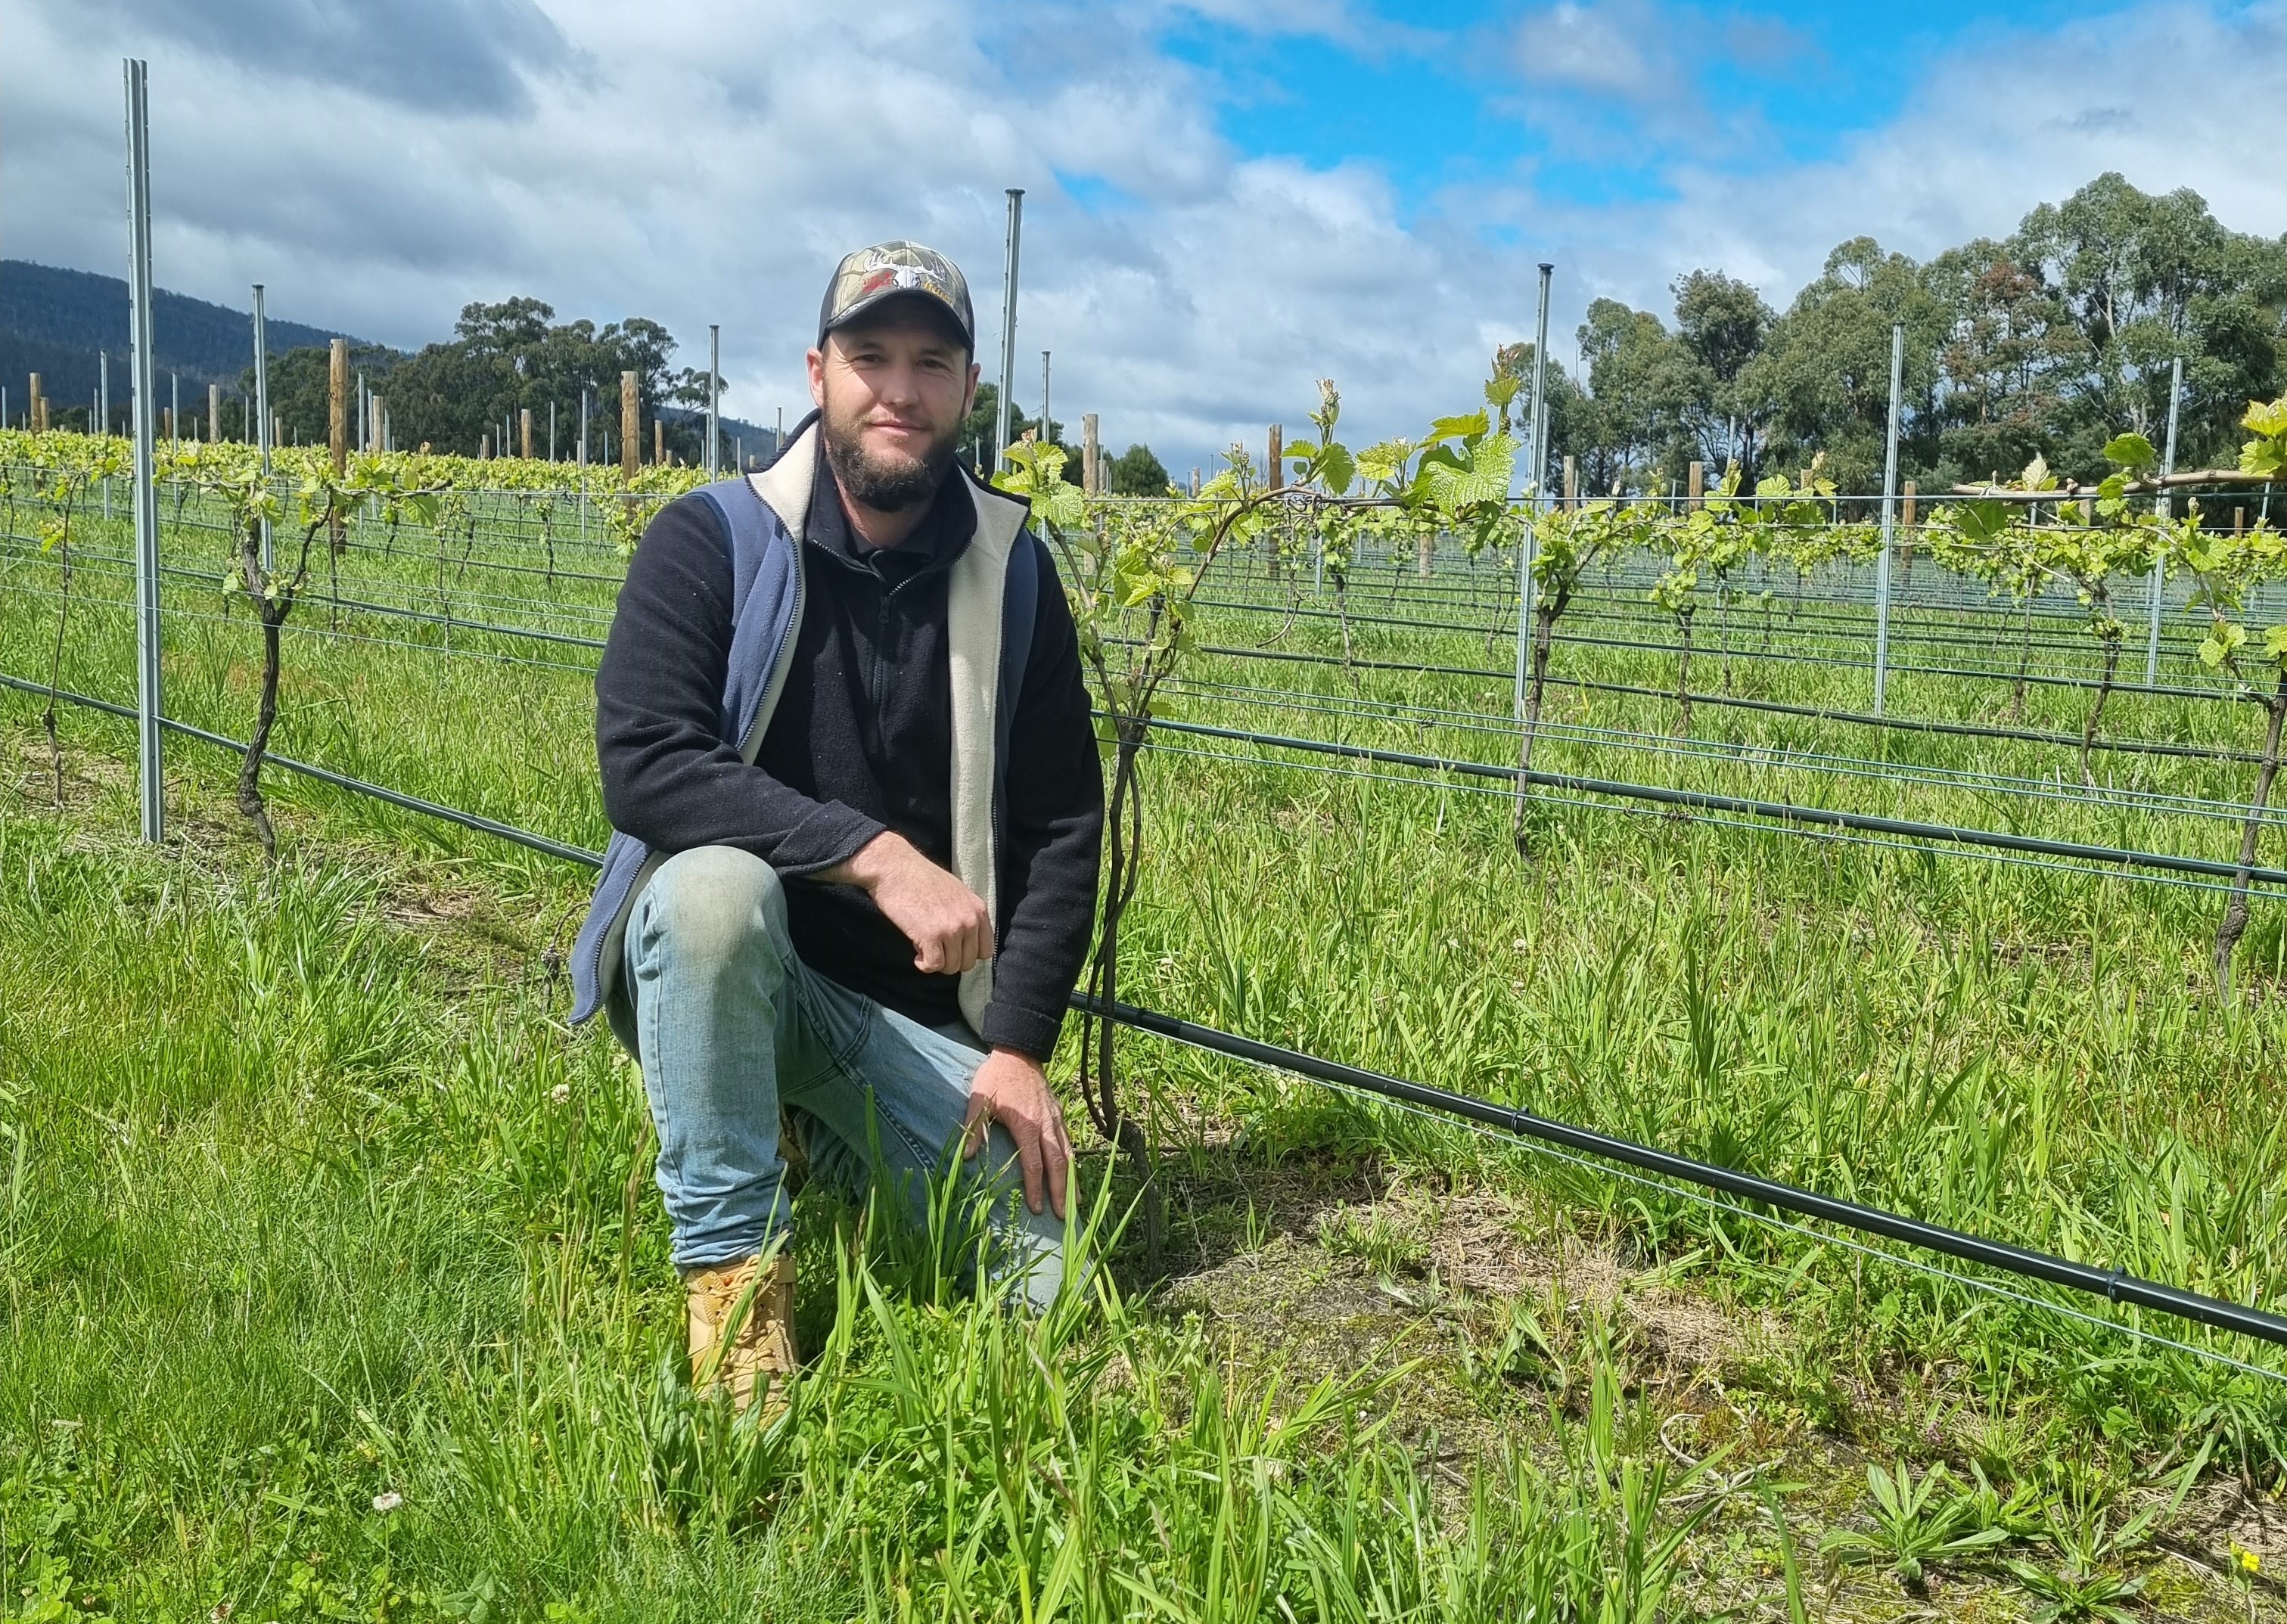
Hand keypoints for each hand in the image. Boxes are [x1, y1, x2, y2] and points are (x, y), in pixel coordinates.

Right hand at [830, 831, 992, 973]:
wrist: (895, 867)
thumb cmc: (920, 878)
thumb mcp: (956, 893)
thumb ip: (966, 915)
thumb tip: (966, 942)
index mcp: (978, 909)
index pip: (986, 950)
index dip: (967, 954)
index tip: (952, 949)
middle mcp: (969, 920)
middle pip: (969, 962)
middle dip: (950, 961)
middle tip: (934, 949)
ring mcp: (952, 929)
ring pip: (951, 967)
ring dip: (936, 962)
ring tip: (923, 946)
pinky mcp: (931, 936)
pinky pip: (933, 965)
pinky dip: (924, 965)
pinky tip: (916, 953)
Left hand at [962, 1048, 1071, 1219]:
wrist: (1018, 1051)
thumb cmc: (996, 1077)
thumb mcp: (979, 1100)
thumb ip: (974, 1128)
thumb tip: (966, 1157)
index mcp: (1026, 1124)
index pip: (1033, 1163)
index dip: (1035, 1187)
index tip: (1037, 1208)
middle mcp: (1045, 1124)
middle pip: (1057, 1163)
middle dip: (1061, 1191)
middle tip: (1064, 1215)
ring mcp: (1054, 1118)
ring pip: (1068, 1153)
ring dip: (1071, 1179)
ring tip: (1075, 1203)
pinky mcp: (1058, 1114)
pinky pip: (1068, 1141)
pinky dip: (1072, 1161)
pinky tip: (1072, 1173)